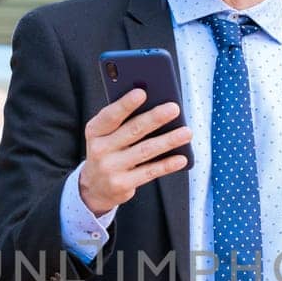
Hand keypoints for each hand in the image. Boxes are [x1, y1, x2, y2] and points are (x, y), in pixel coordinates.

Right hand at [79, 88, 191, 216]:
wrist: (95, 188)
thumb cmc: (108, 151)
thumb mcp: (106, 135)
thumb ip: (123, 121)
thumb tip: (155, 106)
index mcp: (95, 131)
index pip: (110, 115)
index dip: (125, 104)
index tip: (142, 93)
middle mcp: (99, 149)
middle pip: (132, 130)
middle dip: (155, 118)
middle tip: (174, 108)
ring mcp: (110, 168)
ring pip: (145, 151)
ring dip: (168, 140)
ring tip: (186, 132)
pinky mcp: (122, 185)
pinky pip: (150, 172)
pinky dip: (167, 165)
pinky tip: (182, 158)